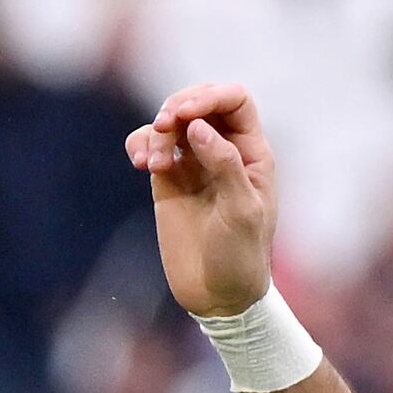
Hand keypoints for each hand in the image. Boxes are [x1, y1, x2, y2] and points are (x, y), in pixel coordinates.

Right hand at [123, 82, 278, 317]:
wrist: (218, 296)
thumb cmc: (241, 257)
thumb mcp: (242, 212)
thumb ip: (224, 165)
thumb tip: (198, 127)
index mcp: (251, 153)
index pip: (235, 100)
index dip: (211, 96)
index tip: (187, 114)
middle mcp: (223, 151)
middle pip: (200, 102)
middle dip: (178, 106)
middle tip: (163, 126)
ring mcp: (194, 164)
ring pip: (171, 122)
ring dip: (156, 130)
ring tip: (152, 164)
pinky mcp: (168, 181)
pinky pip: (151, 146)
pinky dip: (140, 145)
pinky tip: (141, 164)